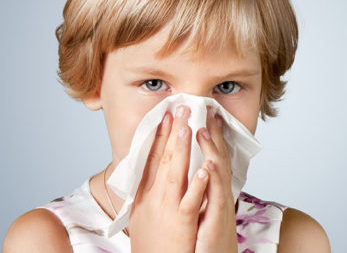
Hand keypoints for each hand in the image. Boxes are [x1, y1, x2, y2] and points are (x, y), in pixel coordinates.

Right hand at [129, 105, 209, 252]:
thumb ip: (147, 195)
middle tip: (179, 107)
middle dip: (171, 132)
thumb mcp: (143, 217)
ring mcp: (166, 211)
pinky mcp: (181, 224)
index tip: (165, 116)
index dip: (158, 137)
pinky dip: (196, 185)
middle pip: (163, 160)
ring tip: (187, 125)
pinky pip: (190, 202)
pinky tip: (203, 168)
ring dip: (181, 149)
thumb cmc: (153, 247)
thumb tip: (148, 178)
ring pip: (174, 174)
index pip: (151, 160)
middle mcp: (152, 200)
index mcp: (145, 197)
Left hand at [194, 109, 237, 252]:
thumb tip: (191, 176)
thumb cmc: (204, 245)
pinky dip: (213, 180)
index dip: (207, 137)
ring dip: (212, 150)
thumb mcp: (201, 214)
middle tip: (207, 109)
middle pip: (217, 158)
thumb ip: (197, 193)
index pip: (210, 158)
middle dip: (212, 133)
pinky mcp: (217, 222)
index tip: (202, 115)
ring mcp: (219, 208)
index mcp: (211, 193)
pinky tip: (209, 165)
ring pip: (218, 174)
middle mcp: (218, 197)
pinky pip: (216, 198)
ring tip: (203, 128)